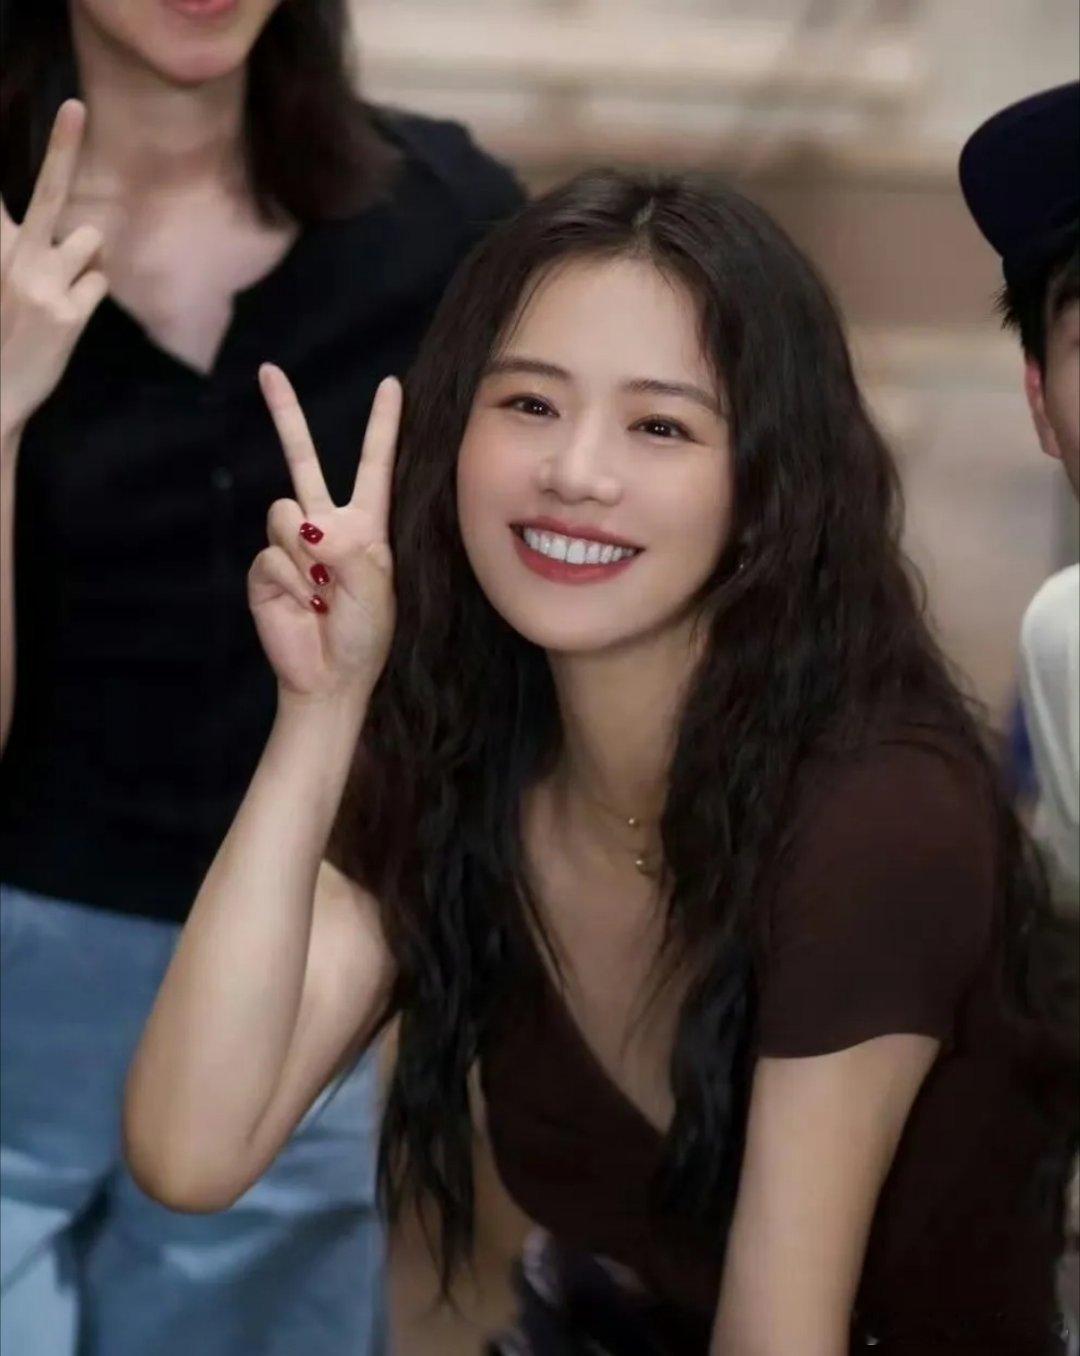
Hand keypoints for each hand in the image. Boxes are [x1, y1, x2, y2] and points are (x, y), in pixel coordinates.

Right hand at [0, 100, 106, 443]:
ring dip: (84, 262)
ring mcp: (43, 284)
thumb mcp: (3, 279)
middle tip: (75, 106)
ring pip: (90, 242)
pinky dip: (88, 295)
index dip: (8, 149)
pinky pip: (98, 282)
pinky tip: (67, 317)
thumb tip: (72, 230)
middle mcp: (14, 258)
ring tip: (57, 292)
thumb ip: (13, 240)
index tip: (39, 109)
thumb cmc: (2, 331)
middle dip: (63, 144)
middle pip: (48, 191)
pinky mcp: (69, 314)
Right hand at [249, 365, 401, 702]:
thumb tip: (312, 527)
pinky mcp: (267, 567)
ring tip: (323, 593)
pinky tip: (303, 604)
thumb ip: (352, 553)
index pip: (375, 465)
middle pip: (304, 460)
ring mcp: (293, 545)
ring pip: (286, 515)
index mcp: (367, 527)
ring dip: (308, 557)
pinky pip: (272, 554)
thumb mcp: (377, 593)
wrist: (328, 678)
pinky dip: (290, 581)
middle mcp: (327, 527)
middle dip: (285, 415)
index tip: (391, 385)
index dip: (383, 426)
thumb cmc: (365, 637)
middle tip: (268, 371)